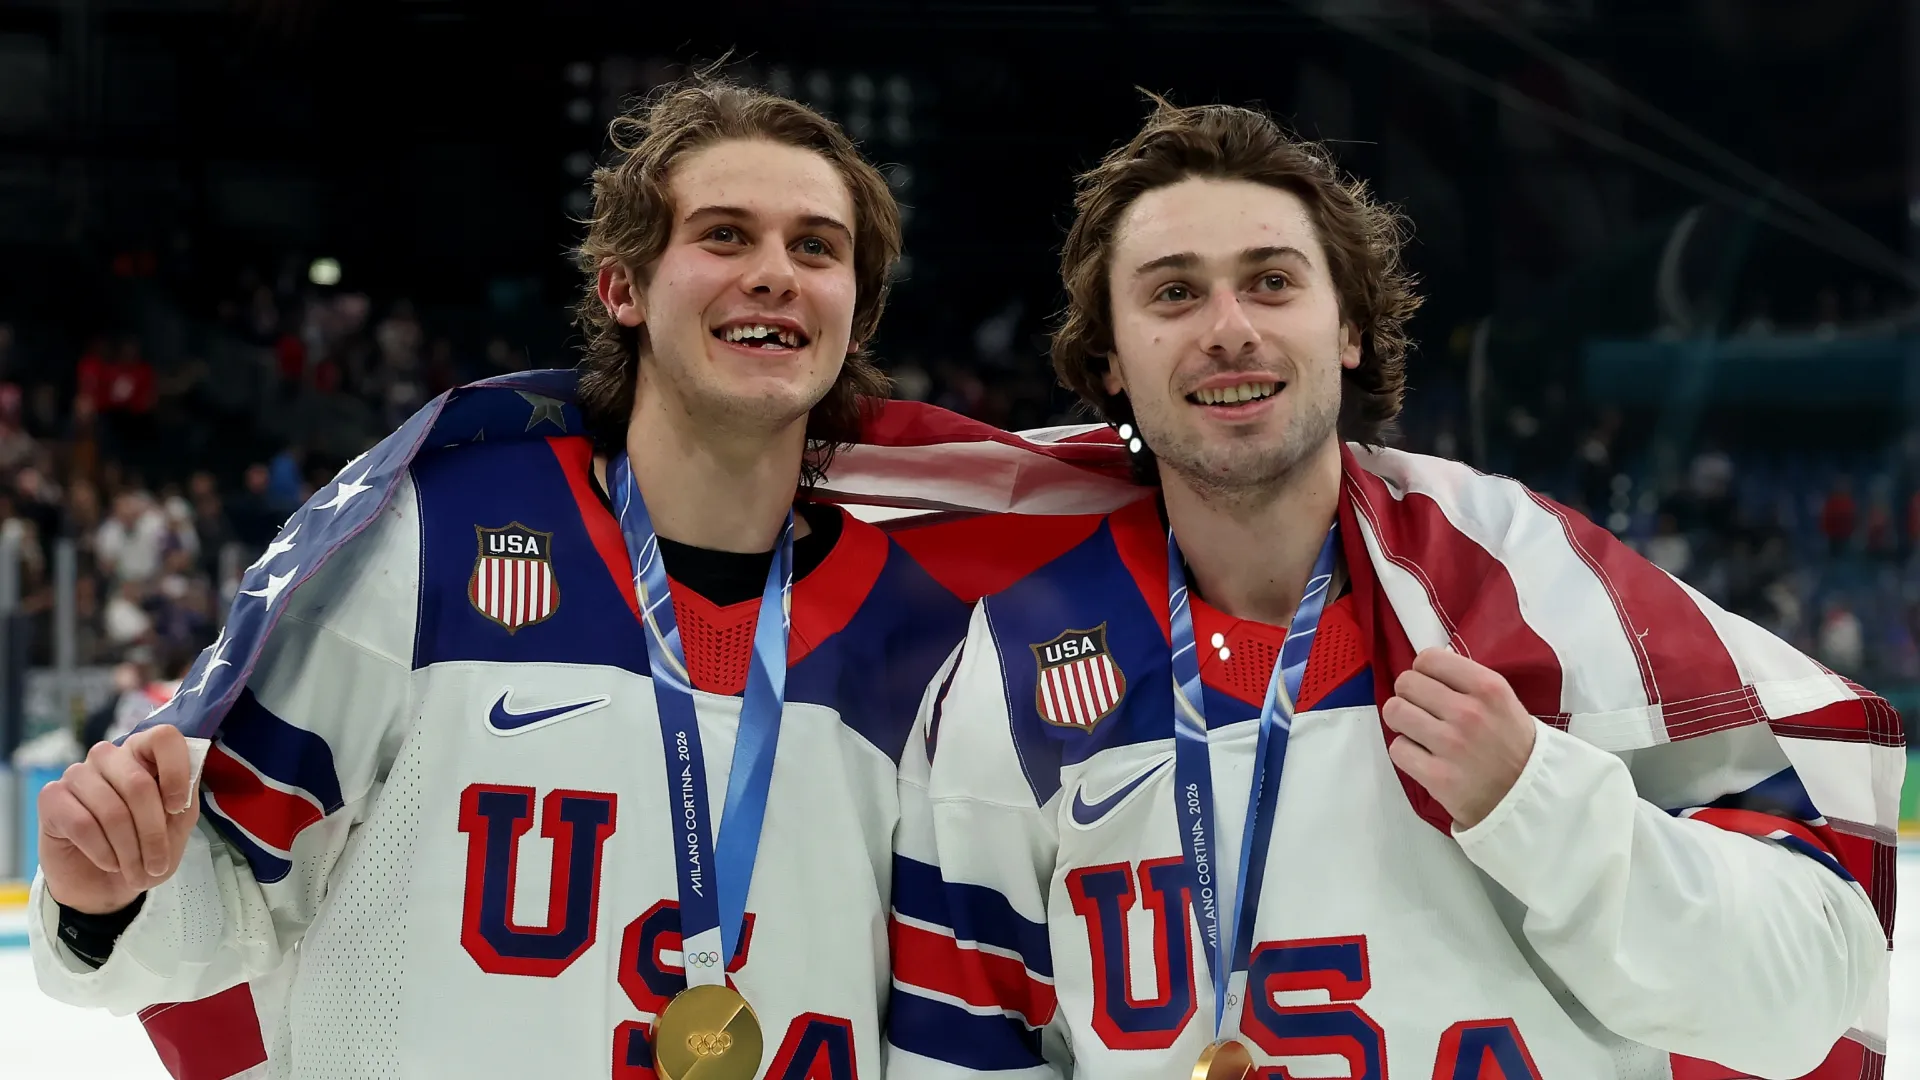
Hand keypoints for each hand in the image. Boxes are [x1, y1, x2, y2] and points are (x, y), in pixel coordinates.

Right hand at [38, 725, 198, 915]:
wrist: (103, 884)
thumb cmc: (144, 847)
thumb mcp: (177, 825)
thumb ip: (185, 798)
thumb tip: (187, 782)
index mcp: (143, 753)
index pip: (164, 737)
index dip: (176, 771)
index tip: (177, 808)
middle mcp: (109, 756)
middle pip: (137, 784)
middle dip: (152, 833)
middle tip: (157, 864)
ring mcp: (77, 774)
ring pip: (112, 810)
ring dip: (129, 850)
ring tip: (135, 871)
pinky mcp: (51, 797)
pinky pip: (83, 824)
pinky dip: (103, 852)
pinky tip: (110, 863)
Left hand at [1382, 649, 1537, 830]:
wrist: (1529, 799)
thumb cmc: (1514, 747)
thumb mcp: (1504, 702)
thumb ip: (1468, 683)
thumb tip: (1428, 668)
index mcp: (1488, 688)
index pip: (1429, 659)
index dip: (1424, 671)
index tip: (1430, 685)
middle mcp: (1468, 712)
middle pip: (1406, 683)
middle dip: (1410, 695)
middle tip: (1422, 710)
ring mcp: (1451, 745)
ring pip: (1395, 712)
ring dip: (1402, 721)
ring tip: (1418, 731)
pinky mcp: (1436, 776)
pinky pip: (1397, 748)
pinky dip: (1406, 752)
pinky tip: (1423, 757)